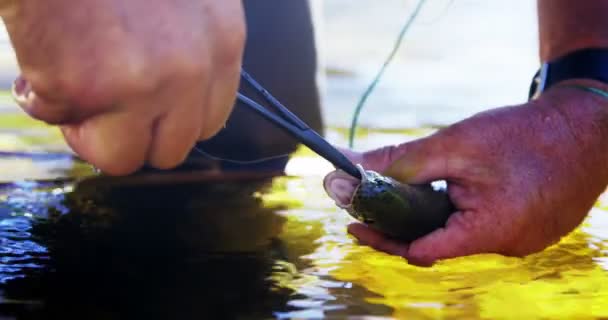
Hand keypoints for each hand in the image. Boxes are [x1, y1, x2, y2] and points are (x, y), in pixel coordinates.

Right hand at [4, 0, 245, 174]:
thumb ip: (190, 45)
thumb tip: (172, 102)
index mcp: (223, 41)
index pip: (210, 120)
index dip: (169, 121)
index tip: (142, 109)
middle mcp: (193, 70)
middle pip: (171, 148)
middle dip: (132, 134)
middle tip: (101, 104)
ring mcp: (144, 83)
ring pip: (121, 157)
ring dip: (90, 132)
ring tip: (68, 86)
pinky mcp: (88, 87)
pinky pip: (62, 123)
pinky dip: (43, 99)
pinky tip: (40, 58)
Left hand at [330, 80, 607, 265]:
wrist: (587, 128)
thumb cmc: (523, 134)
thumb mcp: (455, 143)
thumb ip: (403, 161)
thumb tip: (352, 167)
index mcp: (489, 231)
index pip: (421, 251)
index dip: (384, 239)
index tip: (357, 225)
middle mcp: (506, 245)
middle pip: (438, 243)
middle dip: (404, 223)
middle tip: (376, 204)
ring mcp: (521, 241)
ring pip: (460, 234)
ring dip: (434, 214)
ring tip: (418, 186)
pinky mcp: (528, 230)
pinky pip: (482, 227)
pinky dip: (460, 211)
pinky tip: (454, 188)